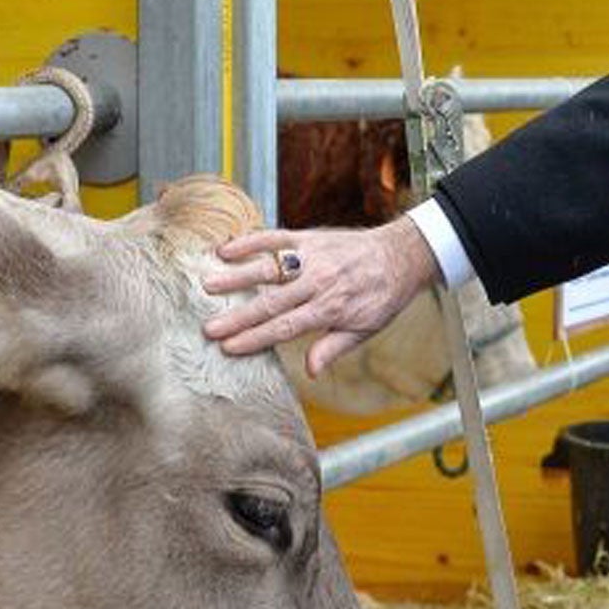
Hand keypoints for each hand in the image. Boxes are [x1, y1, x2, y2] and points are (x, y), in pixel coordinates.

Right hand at [202, 216, 441, 373]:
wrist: (400, 255)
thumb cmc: (380, 297)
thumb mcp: (364, 329)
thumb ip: (333, 347)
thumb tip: (311, 371)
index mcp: (330, 308)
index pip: (286, 327)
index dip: (256, 338)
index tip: (229, 347)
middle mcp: (319, 282)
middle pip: (272, 302)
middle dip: (238, 317)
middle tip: (208, 328)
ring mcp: (312, 257)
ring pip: (269, 268)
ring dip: (237, 277)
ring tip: (208, 285)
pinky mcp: (309, 237)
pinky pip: (275, 238)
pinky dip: (250, 242)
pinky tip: (225, 249)